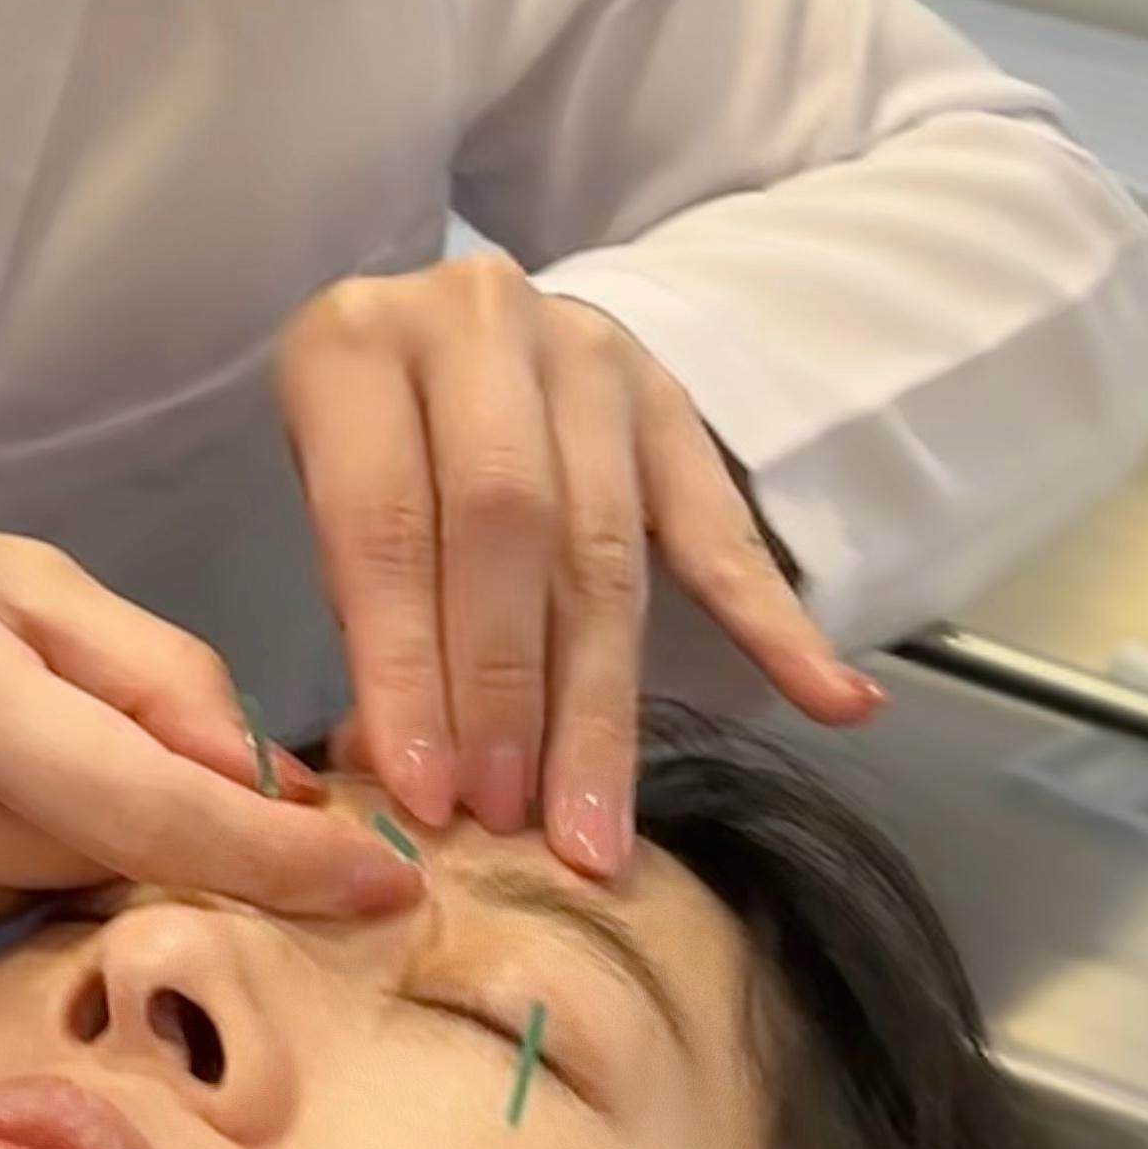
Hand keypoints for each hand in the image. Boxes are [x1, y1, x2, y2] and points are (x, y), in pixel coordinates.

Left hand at [278, 254, 882, 878]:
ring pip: (605, 546)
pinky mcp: (669, 396)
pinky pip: (721, 523)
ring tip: (597, 824)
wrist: (438, 328)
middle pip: (509, 528)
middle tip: (511, 820)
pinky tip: (829, 701)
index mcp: (354, 344)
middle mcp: (477, 324)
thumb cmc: (365, 435)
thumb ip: (362, 615)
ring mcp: (586, 352)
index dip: (406, 668)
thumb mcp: (318, 495)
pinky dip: (774, 622)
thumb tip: (410, 774)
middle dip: (509, 692)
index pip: (384, 524)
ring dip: (601, 700)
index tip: (426, 794)